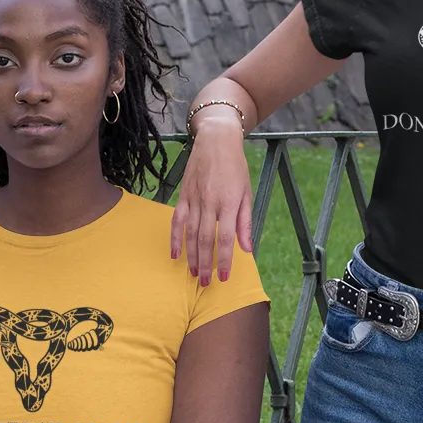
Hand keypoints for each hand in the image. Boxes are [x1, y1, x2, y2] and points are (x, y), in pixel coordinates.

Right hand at [169, 113, 250, 285]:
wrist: (216, 140)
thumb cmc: (236, 166)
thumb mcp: (247, 192)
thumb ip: (245, 222)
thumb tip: (246, 248)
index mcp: (230, 202)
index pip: (226, 237)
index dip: (225, 259)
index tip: (224, 277)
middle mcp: (210, 202)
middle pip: (206, 240)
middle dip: (205, 264)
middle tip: (205, 282)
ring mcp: (194, 199)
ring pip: (190, 234)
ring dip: (191, 256)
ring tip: (193, 273)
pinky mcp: (183, 195)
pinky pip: (177, 220)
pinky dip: (175, 238)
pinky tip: (175, 254)